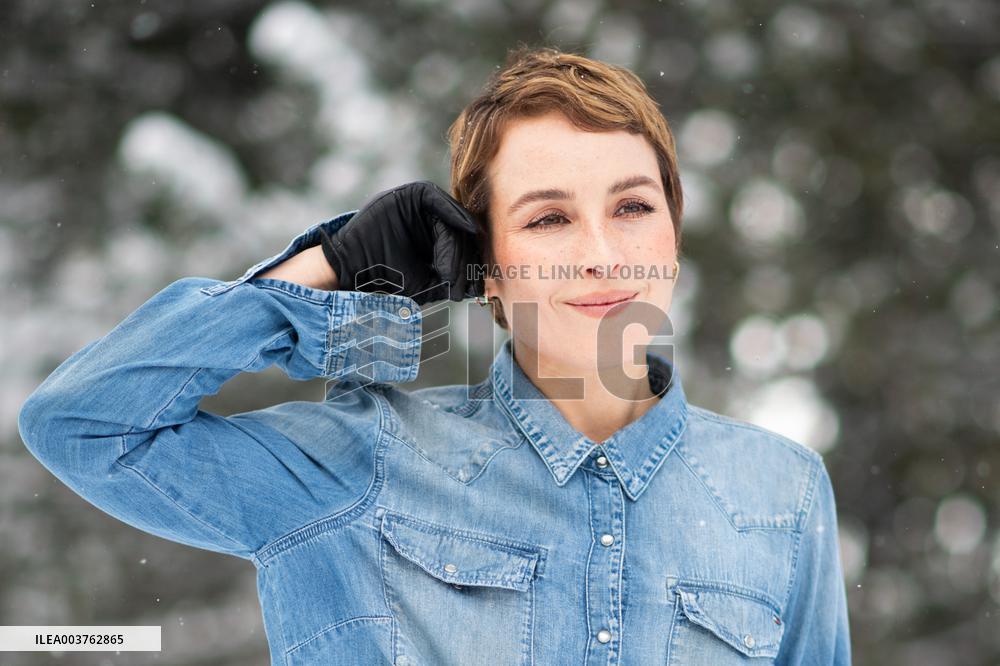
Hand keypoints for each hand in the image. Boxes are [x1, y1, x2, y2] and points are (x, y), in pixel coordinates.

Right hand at [317, 180, 483, 304]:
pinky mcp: (410, 194)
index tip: (474, 284)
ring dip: (456, 246)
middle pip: (460, 230)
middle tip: (461, 281)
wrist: (355, 270)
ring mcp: (419, 205)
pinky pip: (437, 199)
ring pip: (453, 218)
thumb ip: (451, 275)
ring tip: (449, 272)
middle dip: (464, 257)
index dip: (469, 261)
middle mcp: (428, 217)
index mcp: (433, 236)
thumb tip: (479, 282)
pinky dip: (453, 214)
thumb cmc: (388, 278)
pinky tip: (465, 231)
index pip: (460, 243)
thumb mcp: (427, 282)